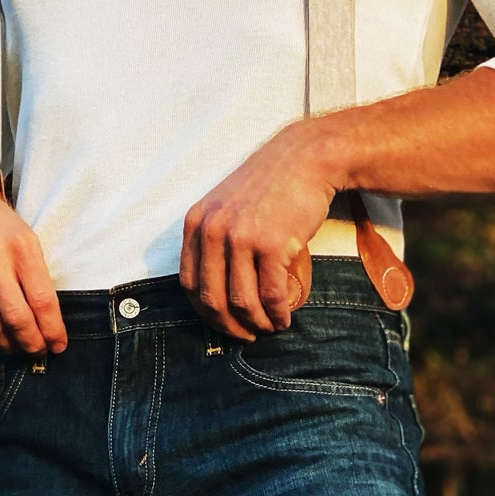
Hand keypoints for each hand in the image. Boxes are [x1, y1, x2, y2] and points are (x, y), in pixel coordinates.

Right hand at [0, 176, 67, 354]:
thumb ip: (34, 274)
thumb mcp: (21, 237)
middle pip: (17, 318)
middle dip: (32, 343)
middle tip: (39, 351)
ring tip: (18, 348)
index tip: (59, 345)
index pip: (42, 300)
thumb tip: (47, 321)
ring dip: (8, 345)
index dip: (53, 330)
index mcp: (21, 245)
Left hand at [180, 125, 341, 339]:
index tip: (221, 322)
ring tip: (269, 328)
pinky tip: (284, 319)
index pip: (188, 283)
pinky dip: (277, 314)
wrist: (306, 159)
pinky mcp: (273, 245)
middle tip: (246, 336)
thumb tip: (214, 285)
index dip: (204, 311)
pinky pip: (271, 294)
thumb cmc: (269, 185)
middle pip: (212, 298)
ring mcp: (242, 238)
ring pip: (241, 301)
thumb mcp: (224, 205)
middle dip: (229, 325)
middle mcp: (213, 231)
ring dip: (256, 323)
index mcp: (196, 223)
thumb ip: (212, 238)